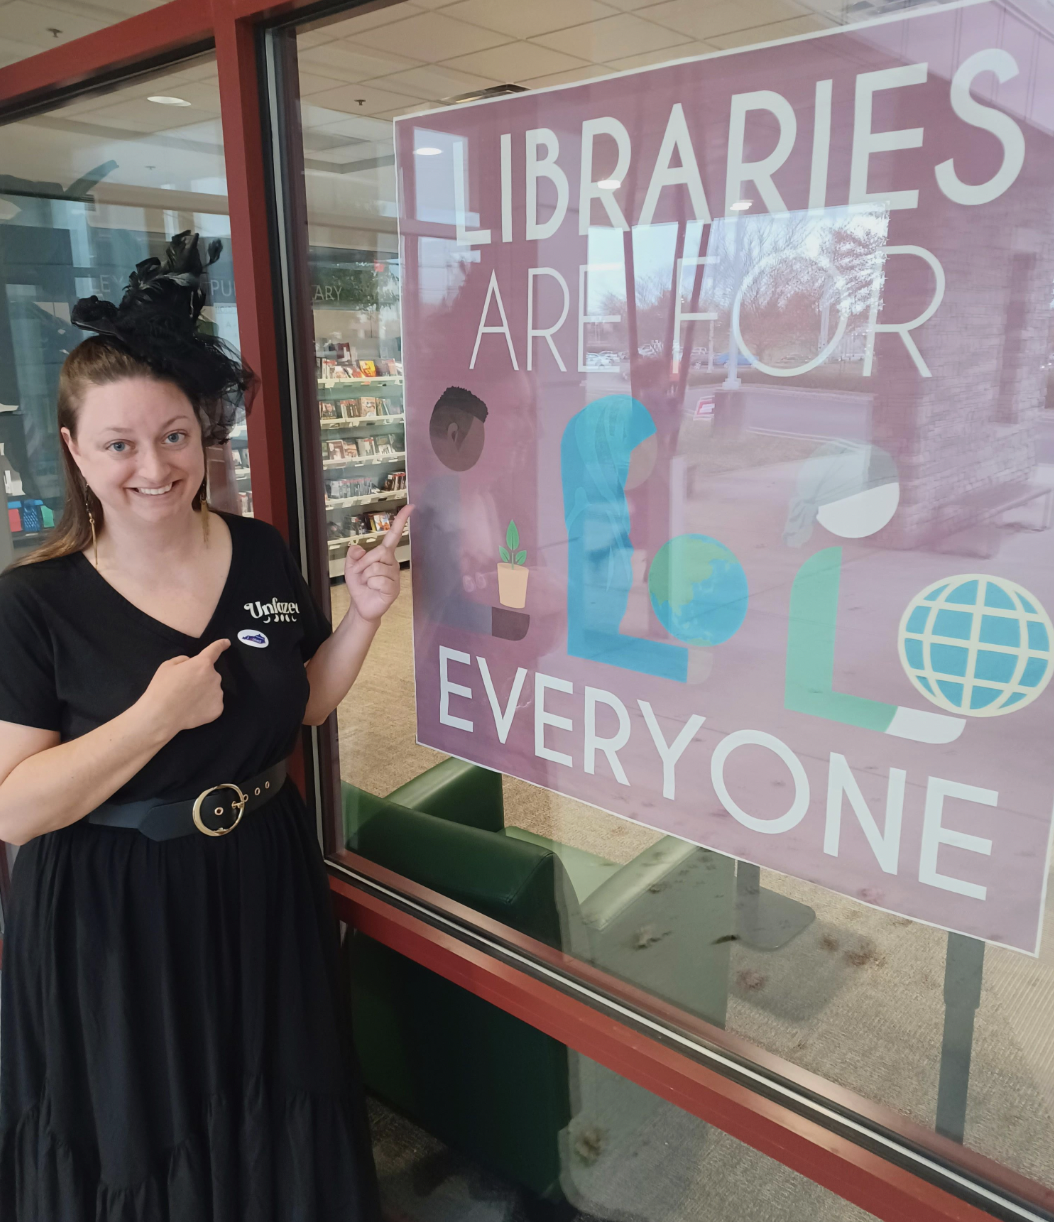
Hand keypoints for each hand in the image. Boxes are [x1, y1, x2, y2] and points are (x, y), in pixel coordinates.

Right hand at [139, 638, 230, 734]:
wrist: (161, 715)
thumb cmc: (162, 688)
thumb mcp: (167, 666)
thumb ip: (183, 660)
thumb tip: (191, 663)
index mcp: (202, 664)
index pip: (214, 650)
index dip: (221, 645)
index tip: (226, 643)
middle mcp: (214, 677)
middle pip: (210, 674)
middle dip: (200, 678)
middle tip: (185, 688)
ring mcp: (218, 694)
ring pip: (212, 689)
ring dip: (204, 692)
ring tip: (187, 701)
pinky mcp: (218, 709)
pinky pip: (213, 703)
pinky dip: (206, 705)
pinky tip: (193, 709)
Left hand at [344, 504, 412, 622]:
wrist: (361, 606)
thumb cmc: (360, 586)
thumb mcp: (350, 567)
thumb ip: (353, 555)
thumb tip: (358, 548)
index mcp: (384, 555)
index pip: (394, 535)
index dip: (401, 521)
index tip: (410, 507)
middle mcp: (392, 562)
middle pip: (379, 552)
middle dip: (364, 562)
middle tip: (359, 573)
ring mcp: (395, 576)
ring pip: (376, 568)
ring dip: (366, 576)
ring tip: (368, 584)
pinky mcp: (394, 588)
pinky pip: (379, 581)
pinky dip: (371, 585)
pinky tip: (374, 590)